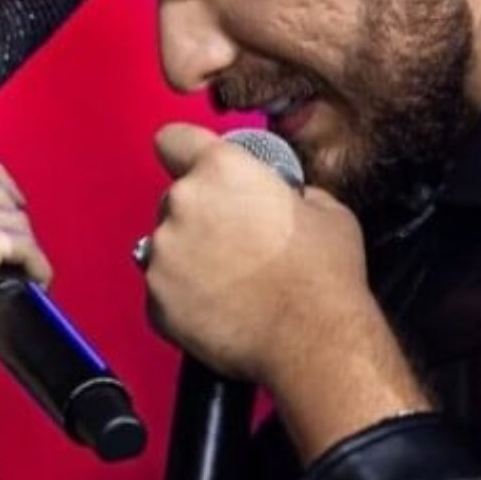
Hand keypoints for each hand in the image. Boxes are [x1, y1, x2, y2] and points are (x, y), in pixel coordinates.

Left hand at [141, 123, 381, 388]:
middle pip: (175, 200)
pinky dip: (183, 298)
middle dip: (198, 218)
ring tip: (229, 282)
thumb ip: (287, 190)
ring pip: (166, 246)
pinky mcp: (155, 299)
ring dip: (189, 258)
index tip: (190, 164)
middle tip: (234, 243)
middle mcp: (183, 204)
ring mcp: (163, 253)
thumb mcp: (325, 209)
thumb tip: (282, 196)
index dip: (185, 152)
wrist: (312, 339)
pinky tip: (219, 307)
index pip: (174, 139)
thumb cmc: (321, 275)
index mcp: (221, 170)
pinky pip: (162, 290)